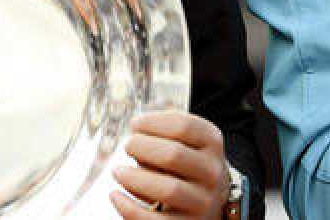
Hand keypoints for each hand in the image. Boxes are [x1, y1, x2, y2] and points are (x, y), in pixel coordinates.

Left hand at [110, 111, 228, 218]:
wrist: (208, 203)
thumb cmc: (185, 165)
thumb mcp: (186, 142)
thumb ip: (165, 133)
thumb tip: (135, 129)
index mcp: (212, 143)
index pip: (183, 126)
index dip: (153, 122)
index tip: (135, 125)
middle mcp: (213, 172)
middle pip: (174, 155)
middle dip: (141, 147)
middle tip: (127, 146)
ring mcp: (203, 202)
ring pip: (168, 189)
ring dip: (134, 178)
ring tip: (117, 171)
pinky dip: (128, 208)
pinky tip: (115, 195)